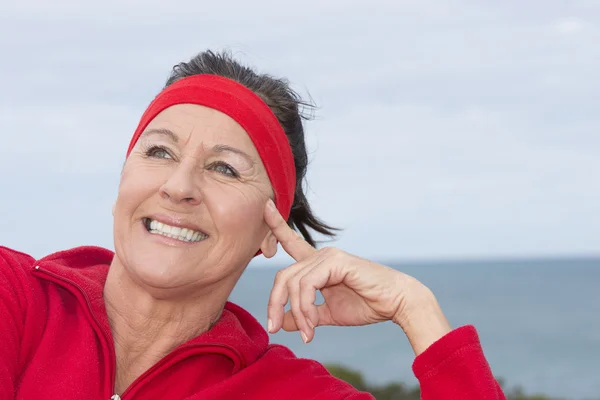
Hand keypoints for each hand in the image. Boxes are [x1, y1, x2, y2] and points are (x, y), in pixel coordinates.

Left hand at [264, 200, 451, 354]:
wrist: (396, 303)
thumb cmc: (367, 305)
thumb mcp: (327, 314)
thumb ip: (305, 316)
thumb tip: (281, 323)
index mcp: (318, 263)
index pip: (292, 242)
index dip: (277, 225)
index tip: (264, 207)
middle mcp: (321, 255)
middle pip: (283, 276)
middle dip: (275, 304)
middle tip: (275, 328)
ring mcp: (328, 256)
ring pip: (294, 284)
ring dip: (296, 313)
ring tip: (307, 333)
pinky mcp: (335, 262)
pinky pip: (307, 286)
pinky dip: (305, 308)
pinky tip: (312, 325)